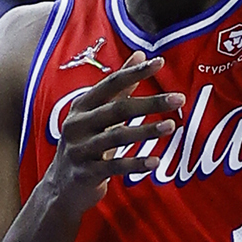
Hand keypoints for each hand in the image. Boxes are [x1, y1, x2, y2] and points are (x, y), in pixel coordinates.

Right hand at [43, 53, 182, 210]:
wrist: (61, 187)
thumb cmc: (85, 144)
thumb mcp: (97, 113)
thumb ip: (119, 87)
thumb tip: (140, 54)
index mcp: (82, 106)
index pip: (111, 83)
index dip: (135, 72)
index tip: (160, 62)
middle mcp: (77, 124)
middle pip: (118, 109)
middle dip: (150, 102)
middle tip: (179, 99)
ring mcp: (80, 149)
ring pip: (117, 137)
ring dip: (146, 131)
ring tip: (171, 126)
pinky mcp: (85, 173)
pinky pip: (114, 167)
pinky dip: (136, 164)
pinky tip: (156, 162)